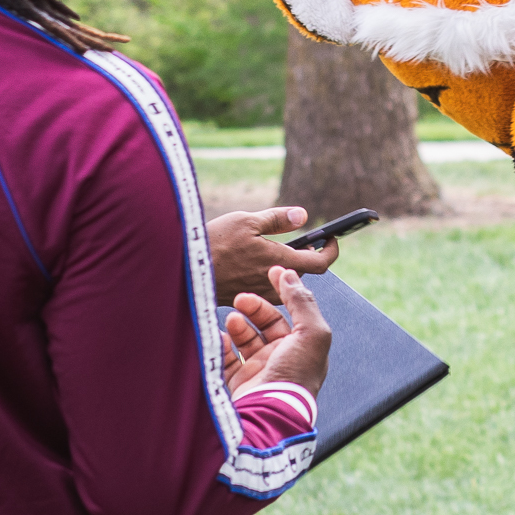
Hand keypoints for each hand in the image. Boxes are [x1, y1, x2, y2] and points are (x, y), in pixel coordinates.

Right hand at [208, 208, 337, 302]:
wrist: (182, 271)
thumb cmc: (213, 242)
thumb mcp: (246, 220)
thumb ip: (278, 219)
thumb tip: (302, 215)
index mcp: (280, 262)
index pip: (320, 263)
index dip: (331, 250)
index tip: (332, 238)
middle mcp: (274, 284)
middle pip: (303, 274)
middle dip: (307, 256)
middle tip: (304, 241)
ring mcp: (259, 294)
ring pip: (285, 283)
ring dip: (289, 268)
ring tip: (278, 251)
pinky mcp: (246, 299)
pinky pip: (268, 290)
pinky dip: (271, 276)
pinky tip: (256, 263)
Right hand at [221, 267, 335, 396]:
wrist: (270, 412)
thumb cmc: (296, 375)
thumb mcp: (312, 333)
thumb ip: (302, 302)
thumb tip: (291, 275)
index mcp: (303, 347)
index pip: (292, 313)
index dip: (282, 292)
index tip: (270, 272)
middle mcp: (283, 358)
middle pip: (265, 324)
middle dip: (254, 308)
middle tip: (241, 299)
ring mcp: (260, 371)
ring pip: (245, 339)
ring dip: (238, 325)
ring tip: (232, 319)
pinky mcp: (239, 383)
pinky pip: (226, 358)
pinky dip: (221, 345)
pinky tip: (219, 336)